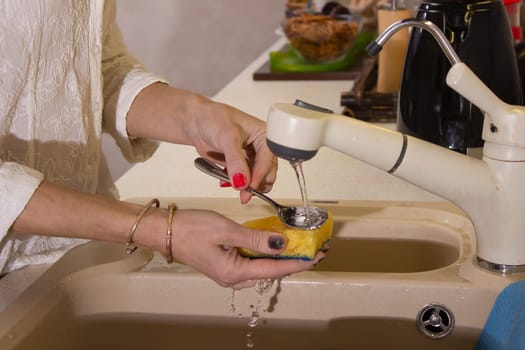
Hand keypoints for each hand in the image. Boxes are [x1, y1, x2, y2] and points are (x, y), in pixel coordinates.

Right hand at [169, 209, 323, 287]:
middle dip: (293, 260)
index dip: (298, 263)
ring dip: (280, 256)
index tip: (317, 256)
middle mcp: (233, 277)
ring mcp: (229, 271)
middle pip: (270, 271)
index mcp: (234, 273)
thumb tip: (282, 244)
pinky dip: (265, 252)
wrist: (164, 230)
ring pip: (262, 266)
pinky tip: (273, 242)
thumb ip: (256, 239)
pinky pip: (251, 260)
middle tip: (312, 248)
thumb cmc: (191, 229)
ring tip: (298, 245)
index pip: (274, 270)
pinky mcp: (225, 262)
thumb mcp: (227, 230)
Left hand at [187, 100, 276, 203]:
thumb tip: (242, 181)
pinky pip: (244, 181)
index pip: (268, 160)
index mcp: (264, 136)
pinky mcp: (240, 166)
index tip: (249, 187)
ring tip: (235, 188)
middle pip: (267, 173)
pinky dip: (238, 185)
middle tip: (244, 194)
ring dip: (247, 186)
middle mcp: (261, 147)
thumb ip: (235, 161)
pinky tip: (227, 182)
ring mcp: (251, 158)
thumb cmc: (213, 119)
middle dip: (256, 184)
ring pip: (257, 179)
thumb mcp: (227, 137)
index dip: (260, 175)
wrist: (196, 122)